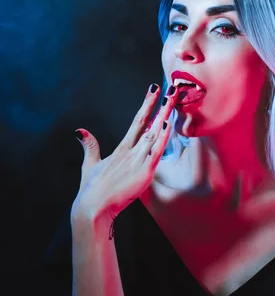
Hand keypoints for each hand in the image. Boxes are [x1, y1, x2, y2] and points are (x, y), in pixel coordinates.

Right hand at [71, 84, 179, 222]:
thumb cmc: (92, 189)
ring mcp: (137, 161)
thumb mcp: (90, 164)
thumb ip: (90, 146)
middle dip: (161, 105)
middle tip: (171, 88)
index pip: (137, 121)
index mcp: (121, 148)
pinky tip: (167, 125)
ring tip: (173, 100)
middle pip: (149, 123)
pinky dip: (162, 138)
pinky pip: (156, 152)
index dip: (147, 104)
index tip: (154, 90)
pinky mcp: (143, 173)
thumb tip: (80, 130)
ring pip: (154, 134)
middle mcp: (130, 151)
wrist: (92, 208)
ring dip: (165, 116)